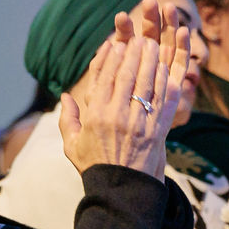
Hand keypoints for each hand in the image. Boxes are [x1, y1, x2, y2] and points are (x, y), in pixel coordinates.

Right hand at [59, 22, 189, 178]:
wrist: (122, 190)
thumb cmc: (96, 165)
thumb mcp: (73, 145)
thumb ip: (68, 119)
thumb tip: (65, 96)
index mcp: (96, 116)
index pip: (104, 78)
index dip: (110, 57)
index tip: (115, 43)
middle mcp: (118, 116)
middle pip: (127, 75)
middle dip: (133, 53)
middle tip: (138, 38)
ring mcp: (140, 122)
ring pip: (146, 83)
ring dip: (150, 61)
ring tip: (152, 45)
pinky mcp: (157, 129)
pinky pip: (162, 99)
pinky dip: (163, 81)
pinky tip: (162, 68)